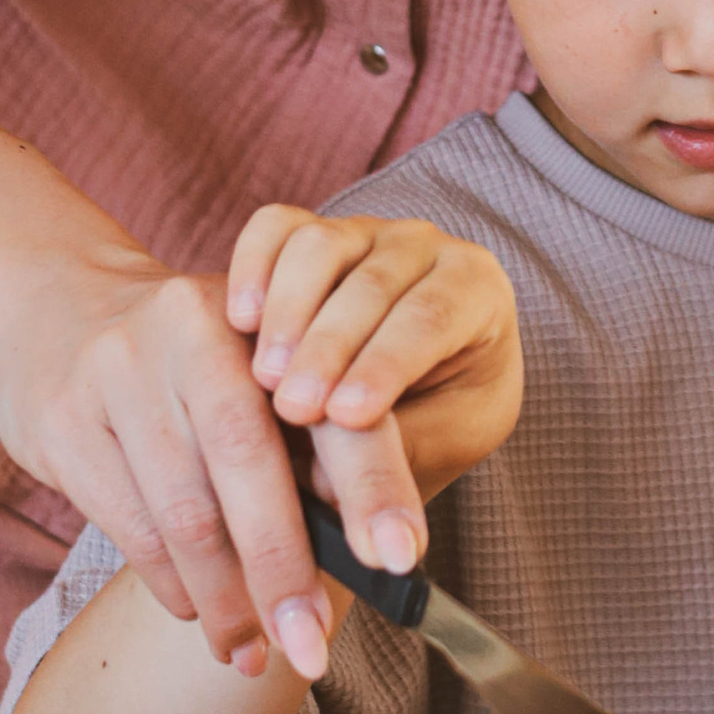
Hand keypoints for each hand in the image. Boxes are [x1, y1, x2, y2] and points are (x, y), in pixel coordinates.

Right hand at [0, 243, 334, 685]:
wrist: (56, 311)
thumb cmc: (194, 360)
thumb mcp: (260, 365)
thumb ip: (314, 434)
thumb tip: (373, 547)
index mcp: (271, 307)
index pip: (331, 404)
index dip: (371, 482)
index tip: (400, 558)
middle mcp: (193, 327)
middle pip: (248, 463)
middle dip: (285, 569)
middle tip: (313, 648)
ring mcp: (120, 371)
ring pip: (185, 510)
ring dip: (226, 600)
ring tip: (255, 655)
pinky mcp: (65, 421)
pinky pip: (132, 526)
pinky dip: (174, 584)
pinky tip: (199, 611)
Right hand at [227, 206, 521, 536]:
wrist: (413, 385)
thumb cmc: (440, 414)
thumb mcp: (445, 440)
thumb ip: (400, 451)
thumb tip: (330, 487)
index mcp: (474, 287)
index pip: (433, 317)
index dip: (388, 363)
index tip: (348, 415)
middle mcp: (420, 247)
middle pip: (373, 282)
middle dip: (331, 347)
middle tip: (294, 410)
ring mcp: (359, 232)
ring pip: (321, 247)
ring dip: (289, 312)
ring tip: (264, 379)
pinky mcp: (304, 232)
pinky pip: (275, 227)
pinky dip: (253, 263)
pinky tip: (240, 319)